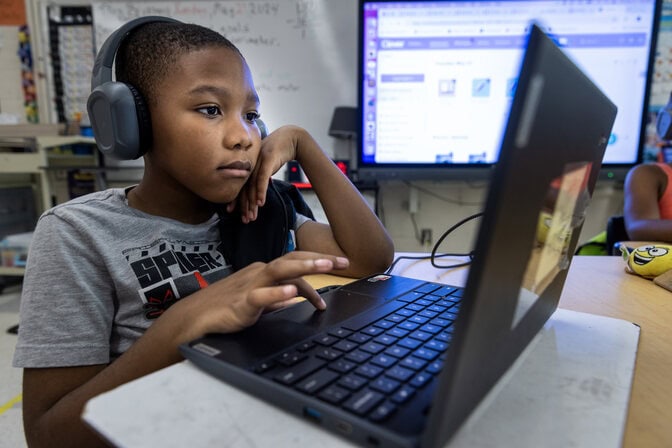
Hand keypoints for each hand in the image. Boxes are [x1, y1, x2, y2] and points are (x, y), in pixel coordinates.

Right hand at [178, 251, 348, 335]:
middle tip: (343, 262)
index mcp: (264, 271)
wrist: (195, 318)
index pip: (296, 262)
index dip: (318, 262)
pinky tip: (292, 294)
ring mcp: (250, 285)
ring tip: (324, 267)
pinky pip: (261, 296)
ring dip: (304, 267)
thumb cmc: (225, 308)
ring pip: (280, 270)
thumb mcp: (258, 301)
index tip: (341, 266)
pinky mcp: (241, 302)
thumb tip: (296, 298)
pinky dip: (277, 293)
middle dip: (319, 259)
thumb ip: (277, 298)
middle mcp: (259, 272)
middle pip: (292, 259)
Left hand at [227, 125, 304, 222]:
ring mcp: (257, 164)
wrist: (289, 138)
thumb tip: (255, 189)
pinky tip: (260, 202)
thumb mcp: (265, 166)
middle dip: (244, 207)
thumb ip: (259, 176)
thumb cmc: (277, 153)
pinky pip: (262, 179)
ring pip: (252, 187)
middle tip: (244, 220)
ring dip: (252, 203)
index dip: (235, 200)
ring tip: (251, 216)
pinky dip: (261, 191)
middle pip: (244, 190)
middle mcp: (250, 166)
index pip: (240, 186)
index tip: (231, 211)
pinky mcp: (266, 161)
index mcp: (248, 168)